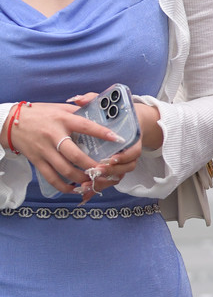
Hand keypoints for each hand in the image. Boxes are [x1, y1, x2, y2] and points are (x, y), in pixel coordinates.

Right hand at [6, 99, 123, 194]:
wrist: (10, 122)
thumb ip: (77, 111)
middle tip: (105, 171)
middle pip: (76, 155)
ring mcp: (44, 150)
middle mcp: (54, 136)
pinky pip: (51, 177)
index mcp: (62, 120)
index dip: (102, 133)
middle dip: (92, 166)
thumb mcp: (59, 108)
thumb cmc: (39, 114)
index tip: (117, 139)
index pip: (85, 126)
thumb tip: (97, 111)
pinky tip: (73, 189)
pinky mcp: (37, 160)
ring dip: (80, 178)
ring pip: (65, 170)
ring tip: (92, 181)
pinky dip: (63, 186)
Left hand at [63, 95, 160, 195]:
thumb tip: (79, 99)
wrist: (130, 121)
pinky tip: (84, 194)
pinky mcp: (113, 169)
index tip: (112, 157)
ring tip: (89, 183)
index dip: (124, 156)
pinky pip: (108, 182)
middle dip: (111, 171)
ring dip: (104, 182)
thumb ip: (93, 99)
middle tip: (97, 171)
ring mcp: (122, 163)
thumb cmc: (115, 113)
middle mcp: (129, 153)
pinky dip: (97, 188)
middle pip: (126, 168)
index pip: (133, 151)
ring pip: (117, 177)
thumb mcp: (105, 103)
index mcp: (132, 138)